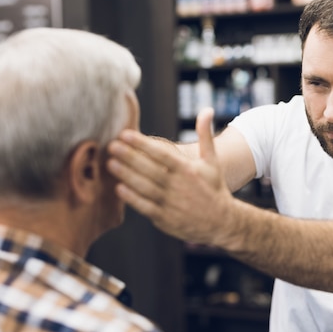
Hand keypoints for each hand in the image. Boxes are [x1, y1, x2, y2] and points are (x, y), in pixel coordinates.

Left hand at [107, 108, 237, 246]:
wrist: (222, 222)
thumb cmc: (214, 188)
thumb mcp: (212, 161)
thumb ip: (205, 135)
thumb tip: (207, 109)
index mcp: (188, 169)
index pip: (162, 154)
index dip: (142, 143)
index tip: (125, 134)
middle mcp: (179, 186)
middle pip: (150, 169)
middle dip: (129, 157)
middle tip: (111, 145)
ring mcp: (171, 203)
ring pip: (145, 187)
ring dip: (127, 175)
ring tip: (110, 163)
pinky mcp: (166, 219)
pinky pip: (145, 207)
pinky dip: (132, 199)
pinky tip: (119, 188)